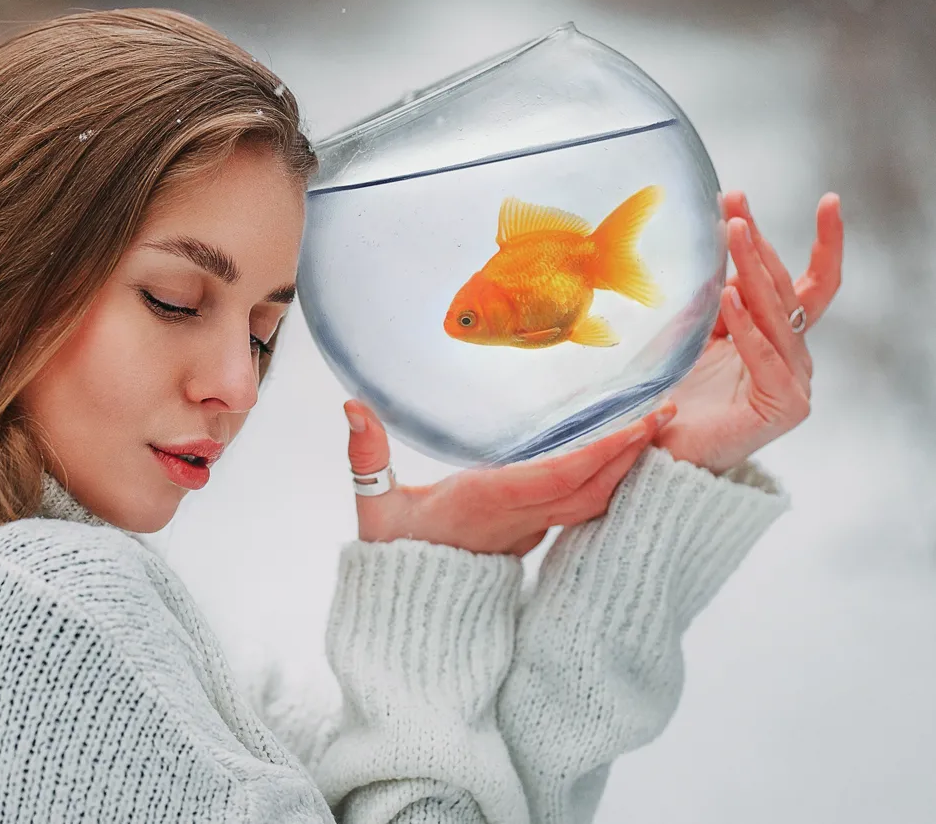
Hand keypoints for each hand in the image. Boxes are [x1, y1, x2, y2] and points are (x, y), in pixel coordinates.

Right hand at [344, 400, 675, 555]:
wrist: (409, 613)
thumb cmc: (391, 555)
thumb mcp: (373, 506)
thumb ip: (366, 455)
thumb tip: (352, 405)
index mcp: (488, 504)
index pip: (559, 477)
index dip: (603, 452)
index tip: (639, 426)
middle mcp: (518, 519)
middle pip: (590, 488)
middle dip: (631, 452)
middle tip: (667, 414)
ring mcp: (527, 531)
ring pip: (591, 500)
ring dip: (625, 467)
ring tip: (655, 429)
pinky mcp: (528, 536)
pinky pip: (579, 507)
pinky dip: (606, 482)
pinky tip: (621, 459)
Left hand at [655, 191, 843, 473]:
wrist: (660, 452)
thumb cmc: (674, 393)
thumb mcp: (693, 331)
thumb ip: (716, 296)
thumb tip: (730, 245)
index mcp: (778, 338)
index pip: (806, 283)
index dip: (822, 242)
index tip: (828, 199)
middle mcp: (793, 358)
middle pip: (787, 291)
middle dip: (760, 244)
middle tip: (737, 206)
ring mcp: (794, 382)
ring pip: (777, 316)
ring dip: (753, 271)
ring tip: (734, 233)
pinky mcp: (785, 406)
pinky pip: (765, 356)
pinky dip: (746, 325)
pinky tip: (731, 295)